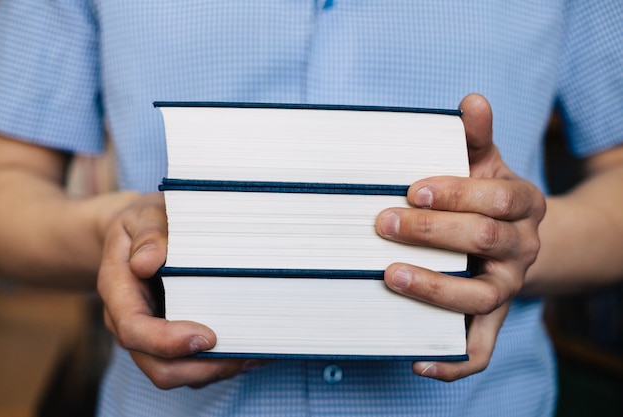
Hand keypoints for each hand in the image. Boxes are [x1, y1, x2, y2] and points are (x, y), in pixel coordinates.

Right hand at [97, 192, 257, 388]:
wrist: (138, 234)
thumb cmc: (145, 223)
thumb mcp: (144, 217)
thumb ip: (147, 235)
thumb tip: (147, 262)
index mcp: (119, 292)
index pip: (134, 330)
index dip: (168, 341)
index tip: (207, 337)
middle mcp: (131, 322)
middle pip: (158, 367)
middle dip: (201, 368)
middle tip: (243, 354)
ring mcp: (152, 336)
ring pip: (179, 372)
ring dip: (217, 370)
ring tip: (256, 354)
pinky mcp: (172, 339)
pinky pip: (193, 366)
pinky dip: (221, 363)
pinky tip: (252, 348)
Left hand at [375, 94, 545, 380]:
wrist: (509, 235)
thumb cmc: (483, 194)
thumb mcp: (483, 162)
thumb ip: (474, 137)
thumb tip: (472, 101)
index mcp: (522, 204)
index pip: (498, 197)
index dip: (457, 193)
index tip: (412, 189)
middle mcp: (522, 248)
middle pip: (485, 241)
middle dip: (432, 231)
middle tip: (383, 223)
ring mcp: (507, 287)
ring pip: (482, 295)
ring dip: (435, 288)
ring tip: (390, 276)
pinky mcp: (490, 319)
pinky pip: (479, 348)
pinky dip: (452, 361)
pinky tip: (416, 360)